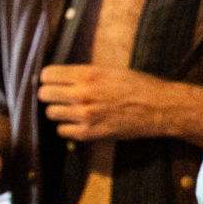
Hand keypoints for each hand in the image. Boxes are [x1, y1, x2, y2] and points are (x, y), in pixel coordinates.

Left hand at [38, 64, 175, 140]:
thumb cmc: (139, 85)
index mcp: (88, 74)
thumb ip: (85, 73)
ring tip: (70, 109)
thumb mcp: (110, 70)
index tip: (53, 81)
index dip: (48, 78)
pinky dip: (67, 127)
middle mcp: (82, 94)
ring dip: (58, 111)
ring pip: (51, 113)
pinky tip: (78, 122)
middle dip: (50, 94)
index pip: (48, 75)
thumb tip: (61, 76)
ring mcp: (85, 115)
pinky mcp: (89, 133)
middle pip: (44, 94)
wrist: (159, 107)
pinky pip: (62, 131)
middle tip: (59, 96)